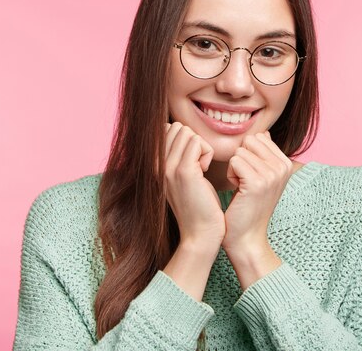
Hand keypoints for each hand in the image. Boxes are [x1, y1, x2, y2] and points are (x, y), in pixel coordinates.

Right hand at [164, 122, 224, 250]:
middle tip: (199, 165)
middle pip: (178, 128)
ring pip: (188, 133)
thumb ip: (178, 155)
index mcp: (153, 166)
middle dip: (193, 141)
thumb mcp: (183, 177)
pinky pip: (198, 142)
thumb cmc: (198, 205)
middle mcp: (156, 165)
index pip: (166, 129)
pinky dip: (207, 153)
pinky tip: (206, 172)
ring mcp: (167, 168)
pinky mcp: (184, 171)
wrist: (200, 234)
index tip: (191, 162)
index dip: (185, 140)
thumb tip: (181, 130)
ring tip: (202, 170)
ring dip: (201, 148)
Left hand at [221, 131, 292, 253]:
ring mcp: (272, 175)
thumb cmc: (249, 206)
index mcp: (286, 163)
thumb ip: (265, 153)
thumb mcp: (263, 177)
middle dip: (241, 159)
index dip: (248, 155)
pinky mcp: (258, 183)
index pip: (258, 138)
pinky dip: (230, 175)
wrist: (247, 237)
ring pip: (240, 151)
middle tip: (245, 182)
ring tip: (242, 188)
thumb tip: (264, 133)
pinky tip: (237, 191)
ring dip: (234, 169)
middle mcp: (283, 167)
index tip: (251, 176)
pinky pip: (234, 161)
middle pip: (249, 141)